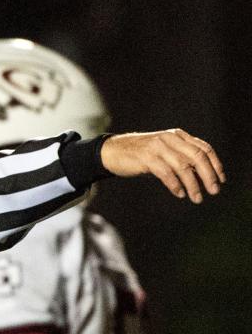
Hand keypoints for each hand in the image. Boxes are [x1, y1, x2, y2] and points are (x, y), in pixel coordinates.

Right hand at [100, 129, 225, 202]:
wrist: (111, 151)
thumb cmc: (140, 155)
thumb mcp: (164, 151)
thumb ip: (181, 158)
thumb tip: (203, 176)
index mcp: (177, 136)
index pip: (204, 148)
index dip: (215, 164)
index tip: (221, 180)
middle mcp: (169, 138)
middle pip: (197, 156)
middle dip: (209, 175)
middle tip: (214, 191)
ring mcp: (157, 147)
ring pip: (183, 166)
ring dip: (193, 184)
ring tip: (197, 198)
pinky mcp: (146, 157)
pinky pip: (166, 173)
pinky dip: (175, 185)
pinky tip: (179, 193)